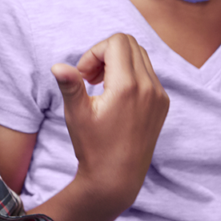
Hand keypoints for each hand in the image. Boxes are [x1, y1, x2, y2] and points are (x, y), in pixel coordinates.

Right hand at [28, 34, 168, 220]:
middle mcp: (149, 87)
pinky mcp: (162, 104)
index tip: (83, 75)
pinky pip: (148, 74)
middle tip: (90, 78)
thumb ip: (70, 85)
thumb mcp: (77, 114)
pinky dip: (130, 75)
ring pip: (140, 56)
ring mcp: (159, 95)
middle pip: (129, 44)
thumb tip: (58, 66)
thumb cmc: (93, 146)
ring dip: (118, 63)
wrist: (117, 177)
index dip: (94, 52)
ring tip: (101, 86)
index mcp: (128, 86)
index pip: (116, 42)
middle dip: (105, 54)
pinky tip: (115, 97)